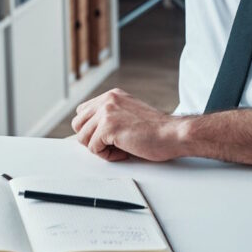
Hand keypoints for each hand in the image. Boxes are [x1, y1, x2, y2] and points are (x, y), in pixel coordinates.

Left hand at [71, 88, 186, 161]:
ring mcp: (107, 112)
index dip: (92, 129)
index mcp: (112, 96)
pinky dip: (108, 156)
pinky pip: (93, 148)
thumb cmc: (158, 130)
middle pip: (78, 124)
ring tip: (119, 149)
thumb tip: (91, 131)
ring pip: (83, 137)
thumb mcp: (130, 114)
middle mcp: (108, 100)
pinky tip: (124, 152)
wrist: (173, 134)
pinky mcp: (108, 126)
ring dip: (100, 148)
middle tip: (111, 145)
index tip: (106, 138)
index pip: (83, 112)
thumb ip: (111, 116)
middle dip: (91, 138)